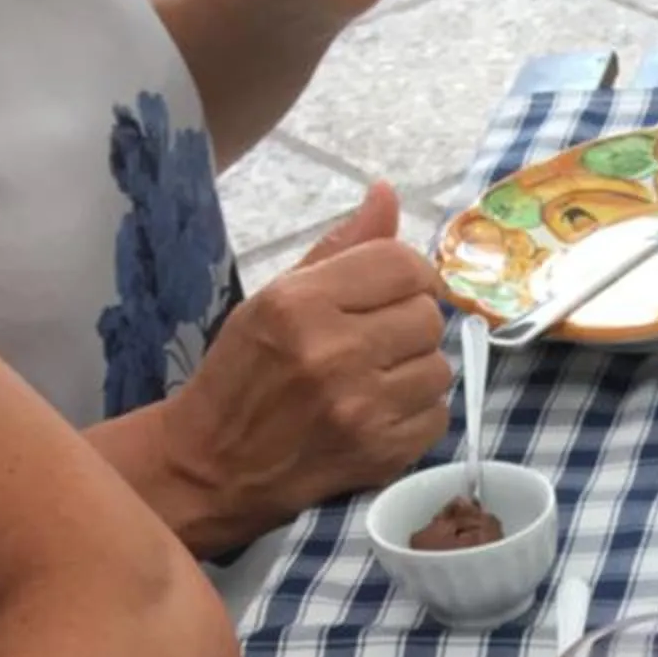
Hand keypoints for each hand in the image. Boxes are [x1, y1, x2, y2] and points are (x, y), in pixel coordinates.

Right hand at [159, 187, 451, 543]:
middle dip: (411, 321)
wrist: (217, 462)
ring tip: (377, 375)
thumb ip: (339, 249)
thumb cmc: (244, 372)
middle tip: (379, 336)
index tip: (399, 288)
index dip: (411, 272)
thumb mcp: (276, 296)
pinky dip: (418, 411)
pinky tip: (382, 409)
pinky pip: (437, 416)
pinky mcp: (382, 454)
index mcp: (302, 302)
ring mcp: (363, 409)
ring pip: (440, 367)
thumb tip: (387, 194)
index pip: (402, 264)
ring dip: (417, 368)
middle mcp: (337, 353)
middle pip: (428, 316)